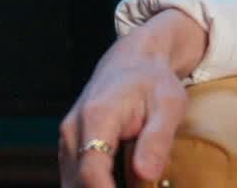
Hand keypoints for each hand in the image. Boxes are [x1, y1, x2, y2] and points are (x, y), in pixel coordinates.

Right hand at [58, 9, 207, 186]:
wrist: (132, 61)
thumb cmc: (154, 82)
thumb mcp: (169, 105)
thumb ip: (156, 140)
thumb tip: (146, 175)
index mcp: (97, 116)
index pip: (92, 169)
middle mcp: (73, 129)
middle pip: (78, 182)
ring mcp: (67, 139)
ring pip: (73, 183)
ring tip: (134, 185)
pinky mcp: (69, 147)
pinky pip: (75, 178)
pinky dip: (95, 186)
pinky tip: (120, 184)